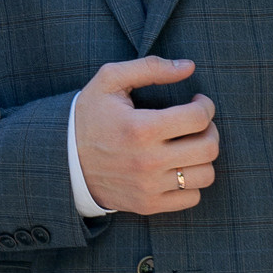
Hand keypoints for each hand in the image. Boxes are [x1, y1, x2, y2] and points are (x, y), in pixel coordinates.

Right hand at [71, 59, 218, 216]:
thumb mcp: (109, 81)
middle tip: (197, 124)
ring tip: (189, 146)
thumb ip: (150, 68)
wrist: (62, 160)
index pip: (198, 117)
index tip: (197, 102)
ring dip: (203, 157)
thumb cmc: (89, 115)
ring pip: (205, 175)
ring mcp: (148, 187)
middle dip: (210, 129)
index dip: (205, 105)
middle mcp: (147, 161)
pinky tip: (178, 167)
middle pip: (208, 148)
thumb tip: (189, 67)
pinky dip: (191, 183)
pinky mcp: (148, 205)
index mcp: (140, 128)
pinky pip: (192, 198)